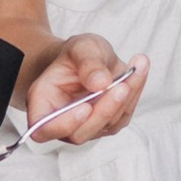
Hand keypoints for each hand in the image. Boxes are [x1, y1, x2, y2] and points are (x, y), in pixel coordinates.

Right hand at [18, 36, 149, 145]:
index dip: (64, 125)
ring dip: (125, 98)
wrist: (90, 57)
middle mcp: (60, 121)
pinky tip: (138, 71)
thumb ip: (88, 63)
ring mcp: (84, 126)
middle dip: (104, 110)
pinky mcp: (106, 124)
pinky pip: (122, 117)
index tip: (85, 107)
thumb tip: (100, 83)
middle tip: (122, 84)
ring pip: (105, 125)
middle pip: (79, 133)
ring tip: (137, 65)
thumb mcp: (81, 47)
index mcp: (42, 103)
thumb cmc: (77, 54)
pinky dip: (134, 95)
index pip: (43, 129)